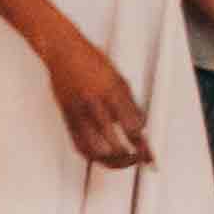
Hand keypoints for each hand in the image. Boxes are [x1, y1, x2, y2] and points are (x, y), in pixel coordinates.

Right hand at [45, 33, 151, 171]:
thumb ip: (130, 104)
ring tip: (122, 162)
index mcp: (114, 92)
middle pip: (114, 142)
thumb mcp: (120, 80)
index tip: (149, 154)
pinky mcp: (66, 115)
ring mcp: (79, 110)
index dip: (143, 145)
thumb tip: (140, 129)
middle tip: (138, 160)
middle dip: (129, 157)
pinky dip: (92, 155)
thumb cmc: (93, 62)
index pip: (132, 127)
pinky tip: (101, 157)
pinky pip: (78, 143)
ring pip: (95, 148)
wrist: (63, 52)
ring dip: (111, 161)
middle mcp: (96, 103)